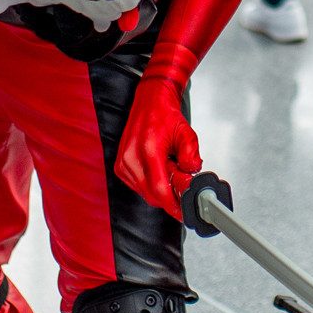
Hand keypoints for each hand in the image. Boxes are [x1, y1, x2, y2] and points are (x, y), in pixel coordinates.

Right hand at [115, 77, 202, 214]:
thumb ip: (191, 157)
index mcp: (148, 149)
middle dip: (169, 197)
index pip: (159, 189)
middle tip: (182, 186)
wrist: (151, 100)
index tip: (183, 213)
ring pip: (145, 192)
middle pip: (151, 195)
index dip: (173, 205)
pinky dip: (151, 184)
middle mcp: (131, 157)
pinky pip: (138, 186)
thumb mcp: (187, 133)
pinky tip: (159, 170)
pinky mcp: (120, 166)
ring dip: (160, 189)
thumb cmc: (165, 114)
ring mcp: (123, 163)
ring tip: (170, 170)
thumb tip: (191, 176)